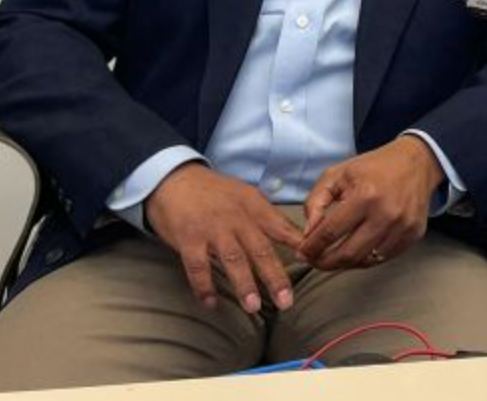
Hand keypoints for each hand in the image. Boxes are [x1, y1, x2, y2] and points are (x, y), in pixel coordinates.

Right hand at [144, 163, 303, 313]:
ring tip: (253, 307)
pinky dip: (204, 286)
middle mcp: (237, 218)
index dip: (297, 244)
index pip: (281, 227)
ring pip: (232, 260)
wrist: (173, 180)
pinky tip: (210, 302)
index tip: (313, 260)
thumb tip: (293, 237)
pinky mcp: (188, 239)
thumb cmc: (214, 192)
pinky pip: (198, 267)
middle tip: (286, 301)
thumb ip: (265, 216)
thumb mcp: (245, 195)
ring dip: (244, 285)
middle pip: (261, 250)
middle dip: (275, 277)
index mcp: (254, 206)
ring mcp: (212, 229)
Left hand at [297, 136, 444, 270]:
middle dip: (324, 262)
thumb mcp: (338, 174)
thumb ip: (316, 201)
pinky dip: (367, 258)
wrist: (417, 162)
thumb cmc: (375, 166)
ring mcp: (403, 226)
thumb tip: (309, 233)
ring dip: (345, 263)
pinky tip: (357, 249)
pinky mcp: (413, 234)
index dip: (311, 247)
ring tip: (333, 256)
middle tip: (314, 260)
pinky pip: (384, 257)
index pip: (330, 232)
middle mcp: (387, 213)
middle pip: (347, 254)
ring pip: (365, 260)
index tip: (302, 252)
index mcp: (365, 195)